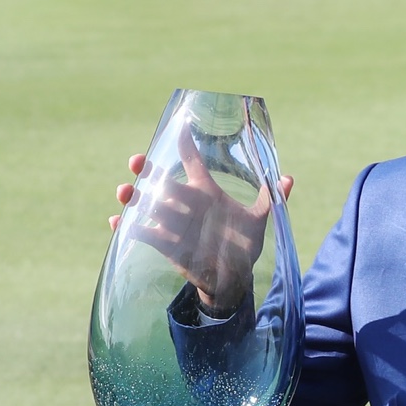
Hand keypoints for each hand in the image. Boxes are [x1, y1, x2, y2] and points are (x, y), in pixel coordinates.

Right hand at [113, 132, 292, 315]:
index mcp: (206, 192)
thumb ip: (271, 198)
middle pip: (161, 180)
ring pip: (146, 203)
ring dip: (132, 196)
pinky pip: (141, 232)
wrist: (233, 278)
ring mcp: (173, 222)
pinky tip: (117, 223)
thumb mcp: (258, 221)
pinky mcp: (165, 243)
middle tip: (138, 162)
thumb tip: (287, 179)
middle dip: (147, 169)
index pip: (192, 162)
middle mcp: (186, 203)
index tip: (178, 127)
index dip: (185, 144)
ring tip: (124, 191)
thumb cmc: (244, 245)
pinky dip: (127, 228)